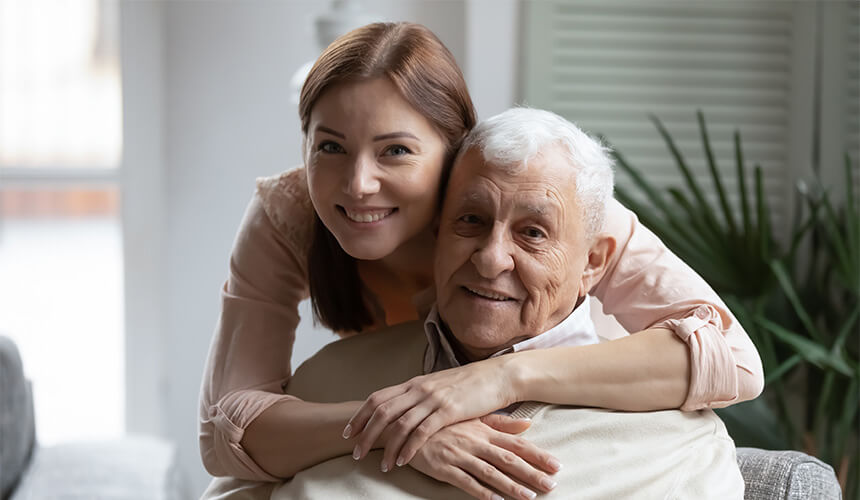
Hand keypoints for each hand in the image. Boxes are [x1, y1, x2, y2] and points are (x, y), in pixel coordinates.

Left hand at [344, 357, 519, 468]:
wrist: (495, 377)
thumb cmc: (468, 385)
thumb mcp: (438, 387)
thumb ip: (419, 396)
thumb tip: (403, 408)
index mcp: (414, 383)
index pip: (378, 397)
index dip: (360, 415)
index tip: (349, 432)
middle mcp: (419, 389)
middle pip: (381, 411)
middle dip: (366, 433)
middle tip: (355, 452)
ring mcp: (432, 399)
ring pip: (399, 424)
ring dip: (387, 447)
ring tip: (381, 465)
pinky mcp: (448, 411)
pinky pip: (421, 432)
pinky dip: (409, 448)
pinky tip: (403, 461)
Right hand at [408, 414, 560, 499]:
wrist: (407, 426)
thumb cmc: (443, 424)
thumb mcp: (472, 418)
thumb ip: (500, 423)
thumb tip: (527, 424)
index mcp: (483, 430)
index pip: (515, 443)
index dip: (536, 455)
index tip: (555, 464)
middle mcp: (474, 442)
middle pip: (508, 459)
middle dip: (531, 473)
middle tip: (551, 484)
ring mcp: (459, 455)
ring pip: (490, 472)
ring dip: (510, 485)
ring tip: (529, 496)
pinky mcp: (444, 468)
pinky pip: (466, 482)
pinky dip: (481, 492)